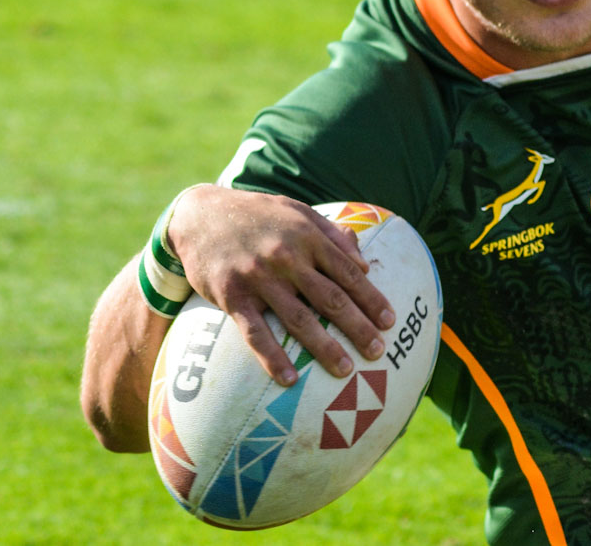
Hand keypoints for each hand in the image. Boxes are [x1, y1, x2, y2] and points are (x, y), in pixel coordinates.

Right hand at [169, 187, 395, 385]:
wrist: (200, 214)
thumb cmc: (259, 215)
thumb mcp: (299, 212)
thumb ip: (333, 235)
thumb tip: (364, 264)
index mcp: (309, 238)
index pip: (349, 273)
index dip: (372, 299)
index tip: (390, 321)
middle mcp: (288, 258)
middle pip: (332, 299)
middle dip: (358, 327)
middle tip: (378, 351)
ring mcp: (260, 278)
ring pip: (299, 319)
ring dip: (324, 347)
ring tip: (345, 370)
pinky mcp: (232, 297)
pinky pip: (256, 332)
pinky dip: (272, 357)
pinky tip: (289, 378)